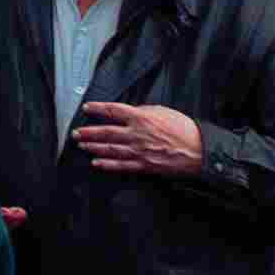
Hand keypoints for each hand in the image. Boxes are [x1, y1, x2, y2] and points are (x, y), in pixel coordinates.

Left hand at [69, 98, 205, 178]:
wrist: (199, 150)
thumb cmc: (183, 128)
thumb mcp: (162, 111)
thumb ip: (142, 111)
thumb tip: (128, 112)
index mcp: (141, 117)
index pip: (113, 111)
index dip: (97, 109)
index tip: (87, 108)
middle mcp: (136, 134)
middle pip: (106, 132)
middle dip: (88, 132)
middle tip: (75, 133)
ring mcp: (139, 151)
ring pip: (110, 149)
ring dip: (93, 148)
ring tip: (82, 146)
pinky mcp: (145, 165)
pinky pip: (122, 165)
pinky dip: (107, 165)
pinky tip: (97, 163)